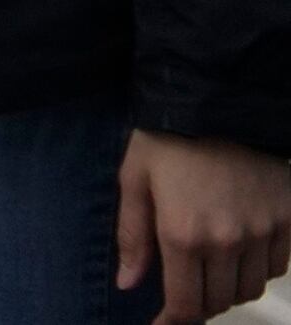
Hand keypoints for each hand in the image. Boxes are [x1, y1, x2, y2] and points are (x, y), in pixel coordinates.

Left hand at [121, 128, 290, 323]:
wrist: (218, 100)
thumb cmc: (167, 139)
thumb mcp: (134, 180)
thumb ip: (132, 236)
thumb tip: (128, 284)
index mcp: (183, 233)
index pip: (186, 303)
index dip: (173, 322)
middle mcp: (227, 240)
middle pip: (220, 301)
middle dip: (199, 306)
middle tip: (184, 297)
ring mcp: (263, 231)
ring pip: (250, 288)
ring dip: (229, 291)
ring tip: (210, 276)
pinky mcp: (288, 219)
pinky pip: (278, 267)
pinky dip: (259, 272)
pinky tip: (240, 258)